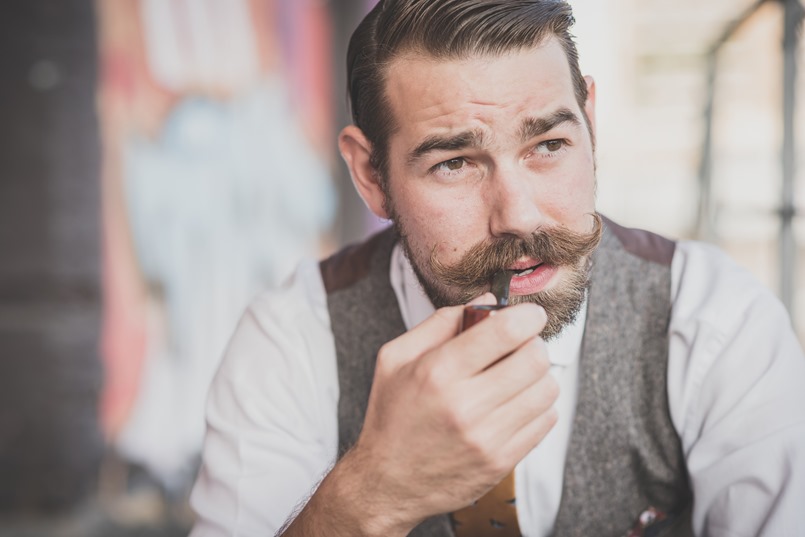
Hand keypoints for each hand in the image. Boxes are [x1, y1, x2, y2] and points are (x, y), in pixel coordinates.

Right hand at [346, 293, 558, 532]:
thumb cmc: (392, 416)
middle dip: (533, 344)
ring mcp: (486, 438)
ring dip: (538, 376)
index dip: (526, 317)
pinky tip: (514, 404)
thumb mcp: (396, 359)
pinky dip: (537, 406)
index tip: (530, 315)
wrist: (387, 481)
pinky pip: (545, 421)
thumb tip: (487, 301)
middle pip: (534, 358)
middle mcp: (464, 406)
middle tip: (520, 347)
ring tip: (516, 377)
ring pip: (546, 390)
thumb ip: (440, 323)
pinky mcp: (501, 461)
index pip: (504, 332)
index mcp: (438, 372)